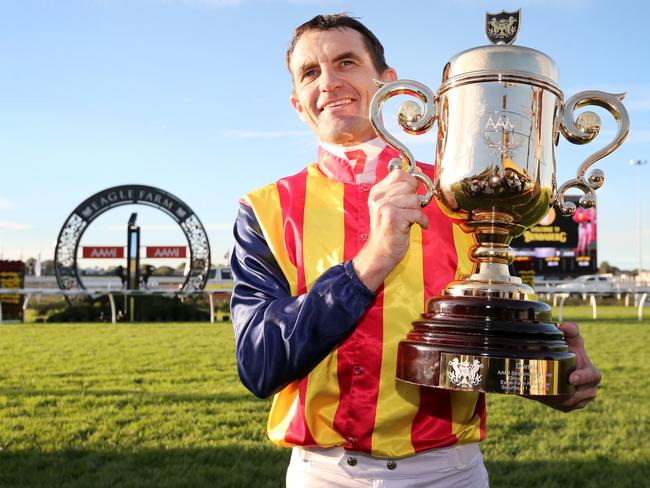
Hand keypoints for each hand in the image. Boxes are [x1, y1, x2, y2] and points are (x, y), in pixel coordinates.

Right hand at [352, 168, 428, 290]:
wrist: (380, 253)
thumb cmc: (389, 230)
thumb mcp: (390, 206)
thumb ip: (401, 190)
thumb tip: (417, 171)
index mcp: (376, 192)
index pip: (399, 174)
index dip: (411, 182)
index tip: (413, 192)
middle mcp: (378, 197)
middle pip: (409, 185)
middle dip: (415, 199)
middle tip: (409, 211)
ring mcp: (384, 207)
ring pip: (414, 199)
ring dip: (417, 211)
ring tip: (410, 220)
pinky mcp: (392, 217)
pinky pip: (417, 213)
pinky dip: (422, 221)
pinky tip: (418, 226)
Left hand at [535, 322, 601, 411]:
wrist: (560, 365)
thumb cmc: (570, 350)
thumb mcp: (572, 340)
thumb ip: (571, 330)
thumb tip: (565, 326)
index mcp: (592, 373)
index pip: (591, 377)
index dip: (582, 378)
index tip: (571, 378)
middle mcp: (589, 389)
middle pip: (577, 394)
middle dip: (563, 392)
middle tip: (547, 389)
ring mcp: (581, 400)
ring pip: (568, 403)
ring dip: (554, 398)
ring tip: (540, 391)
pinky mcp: (571, 407)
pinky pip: (562, 407)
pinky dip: (551, 403)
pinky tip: (540, 396)